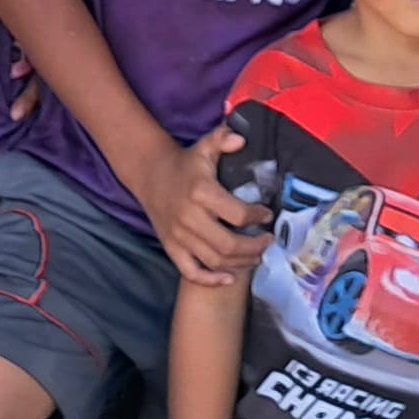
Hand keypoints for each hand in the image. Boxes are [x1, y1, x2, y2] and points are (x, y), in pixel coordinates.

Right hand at [142, 124, 273, 286]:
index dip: (258, 217)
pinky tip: (229, 278)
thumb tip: (240, 139)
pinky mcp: (171, 247)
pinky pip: (190, 272)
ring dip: (240, 263)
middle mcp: (189, 218)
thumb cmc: (185, 163)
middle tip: (268, 242)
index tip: (268, 216)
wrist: (150, 175)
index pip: (237, 214)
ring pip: (214, 260)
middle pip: (228, 245)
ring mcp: (178, 236)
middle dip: (254, 247)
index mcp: (201, 193)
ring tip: (257, 256)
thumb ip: (222, 139)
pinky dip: (210, 280)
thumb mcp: (204, 147)